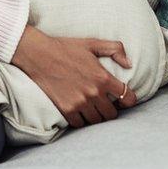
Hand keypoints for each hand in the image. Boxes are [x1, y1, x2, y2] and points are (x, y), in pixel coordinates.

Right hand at [11, 25, 137, 127]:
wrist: (38, 55)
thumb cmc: (65, 47)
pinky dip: (80, 120)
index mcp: (103, 77)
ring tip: (91, 109)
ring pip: (97, 121)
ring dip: (96, 116)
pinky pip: (79, 124)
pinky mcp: (66, 109)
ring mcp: (79, 103)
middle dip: (111, 110)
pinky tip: (78, 111)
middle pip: (112, 114)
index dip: (129, 99)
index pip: (128, 97)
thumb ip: (115, 49)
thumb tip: (129, 64)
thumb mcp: (92, 43)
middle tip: (104, 104)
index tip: (123, 99)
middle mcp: (94, 93)